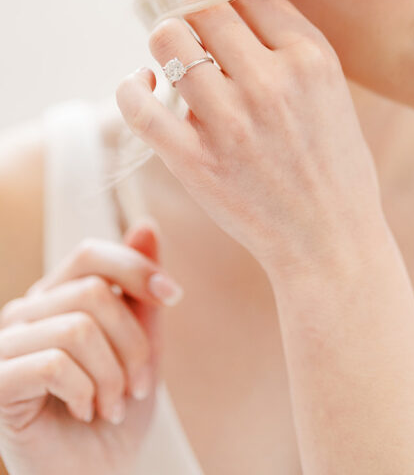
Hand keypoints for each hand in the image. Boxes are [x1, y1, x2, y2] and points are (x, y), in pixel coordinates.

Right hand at [0, 221, 182, 474]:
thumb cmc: (114, 412)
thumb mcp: (141, 345)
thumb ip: (141, 289)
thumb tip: (146, 224)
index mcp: (55, 297)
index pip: (91, 254)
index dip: (137, 268)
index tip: (174, 297)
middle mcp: (25, 313)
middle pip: (94, 293)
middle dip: (133, 344)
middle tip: (139, 388)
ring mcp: (5, 346)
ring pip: (78, 327)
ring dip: (112, 375)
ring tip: (113, 405)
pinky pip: (55, 363)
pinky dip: (85, 391)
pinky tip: (85, 412)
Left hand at [115, 0, 384, 286]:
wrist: (330, 241)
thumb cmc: (334, 161)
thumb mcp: (332, 87)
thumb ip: (291, 40)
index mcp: (312, 58)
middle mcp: (272, 83)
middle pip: (204, 4)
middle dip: (192, 7)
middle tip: (194, 25)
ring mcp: (231, 123)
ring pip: (167, 40)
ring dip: (165, 40)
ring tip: (176, 57)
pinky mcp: (196, 162)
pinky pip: (138, 105)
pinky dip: (131, 85)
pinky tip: (143, 83)